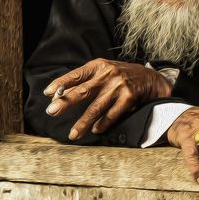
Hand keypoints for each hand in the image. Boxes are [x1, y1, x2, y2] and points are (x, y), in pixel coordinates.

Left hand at [43, 59, 172, 139]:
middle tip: (52, 111)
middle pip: (83, 91)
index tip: (48, 93)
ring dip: (83, 122)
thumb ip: (85, 81)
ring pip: (96, 107)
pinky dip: (102, 124)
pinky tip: (94, 130)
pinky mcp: (129, 97)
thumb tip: (60, 94)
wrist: (151, 78)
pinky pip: (112, 114)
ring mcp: (119, 86)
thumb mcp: (104, 71)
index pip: (76, 75)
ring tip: (73, 134)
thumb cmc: (121, 75)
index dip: (61, 83)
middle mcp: (108, 74)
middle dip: (66, 102)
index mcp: (98, 65)